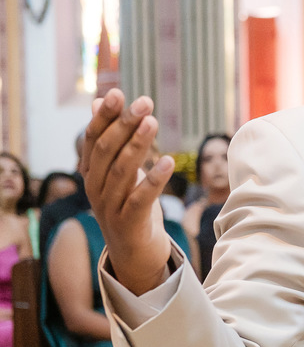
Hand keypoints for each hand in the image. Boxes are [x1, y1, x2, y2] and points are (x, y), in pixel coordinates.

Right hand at [80, 89, 175, 295]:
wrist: (134, 254)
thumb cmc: (128, 205)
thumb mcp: (118, 171)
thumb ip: (110, 138)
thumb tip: (98, 99)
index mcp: (91, 172)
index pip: (93, 139)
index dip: (104, 116)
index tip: (118, 93)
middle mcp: (96, 188)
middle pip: (107, 151)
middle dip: (124, 124)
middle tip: (144, 102)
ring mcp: (110, 207)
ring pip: (122, 171)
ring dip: (138, 145)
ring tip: (152, 122)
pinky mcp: (129, 223)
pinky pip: (141, 198)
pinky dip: (154, 179)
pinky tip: (169, 162)